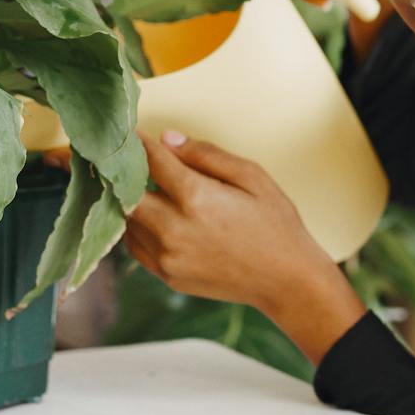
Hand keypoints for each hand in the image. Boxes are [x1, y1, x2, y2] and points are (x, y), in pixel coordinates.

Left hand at [122, 127, 332, 311]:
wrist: (287, 280)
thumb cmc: (275, 224)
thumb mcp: (251, 177)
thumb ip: (206, 155)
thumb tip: (167, 139)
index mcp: (197, 198)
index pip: (153, 161)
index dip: (139, 143)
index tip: (131, 133)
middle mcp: (175, 230)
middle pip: (128, 194)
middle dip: (128, 176)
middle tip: (134, 164)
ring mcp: (169, 257)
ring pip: (128, 222)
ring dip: (133, 203)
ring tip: (148, 190)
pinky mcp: (168, 276)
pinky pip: (136, 247)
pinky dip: (139, 229)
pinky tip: (156, 219)